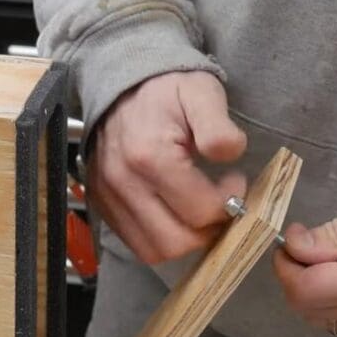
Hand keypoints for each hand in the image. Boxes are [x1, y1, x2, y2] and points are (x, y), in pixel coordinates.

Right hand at [87, 71, 247, 264]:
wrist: (120, 85)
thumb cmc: (166, 89)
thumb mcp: (201, 93)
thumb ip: (218, 127)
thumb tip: (231, 159)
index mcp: (150, 156)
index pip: (201, 212)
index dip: (230, 203)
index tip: (235, 181)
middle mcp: (124, 183)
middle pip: (178, 242)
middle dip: (209, 230)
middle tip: (220, 203)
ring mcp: (108, 197)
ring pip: (155, 251)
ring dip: (185, 239)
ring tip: (198, 211)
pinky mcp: (101, 204)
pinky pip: (135, 243)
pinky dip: (161, 238)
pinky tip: (175, 213)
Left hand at [274, 181, 336, 336]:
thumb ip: (336, 232)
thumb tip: (295, 245)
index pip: (303, 289)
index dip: (285, 265)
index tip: (291, 240)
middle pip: (306, 308)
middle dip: (293, 277)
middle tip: (305, 248)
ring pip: (321, 320)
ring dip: (310, 291)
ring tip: (325, 260)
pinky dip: (331, 304)